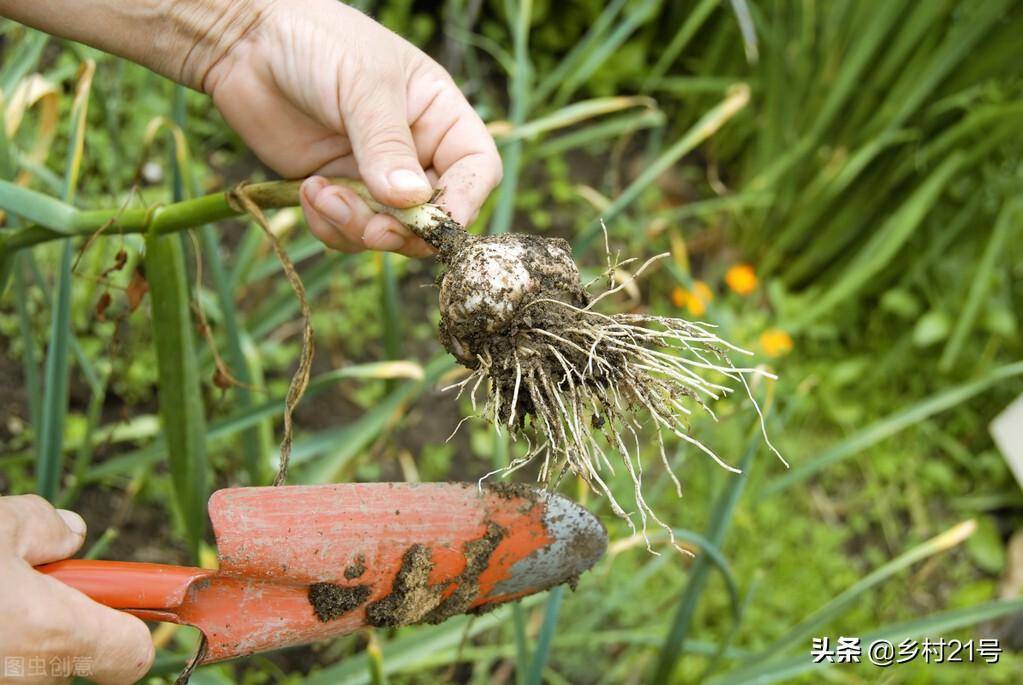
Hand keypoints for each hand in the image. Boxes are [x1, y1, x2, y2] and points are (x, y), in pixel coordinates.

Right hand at [0, 495, 152, 684]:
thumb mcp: (0, 525)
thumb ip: (46, 527)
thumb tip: (70, 533)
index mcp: (55, 634)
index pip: (134, 653)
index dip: (132, 623)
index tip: (117, 597)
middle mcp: (31, 678)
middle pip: (79, 654)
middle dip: (63, 621)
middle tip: (27, 584)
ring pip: (35, 664)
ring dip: (23, 635)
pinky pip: (7, 668)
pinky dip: (1, 645)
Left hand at [203, 0, 502, 256]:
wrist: (244, 41)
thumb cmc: (316, 42)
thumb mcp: (362, 85)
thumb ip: (386, 144)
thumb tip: (412, 201)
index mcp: (438, 115)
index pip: (476, 170)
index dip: (464, 202)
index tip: (434, 222)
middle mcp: (414, 150)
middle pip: (433, 214)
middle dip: (403, 230)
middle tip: (372, 230)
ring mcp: (374, 174)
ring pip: (389, 231)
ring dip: (357, 228)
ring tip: (322, 195)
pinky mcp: (336, 190)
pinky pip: (347, 231)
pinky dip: (329, 225)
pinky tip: (307, 191)